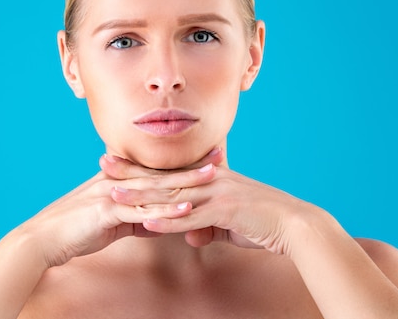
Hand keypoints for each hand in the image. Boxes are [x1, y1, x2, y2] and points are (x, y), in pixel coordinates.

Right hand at [18, 148, 224, 267]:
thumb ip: (134, 220)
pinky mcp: (107, 211)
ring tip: (212, 177)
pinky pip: (141, 210)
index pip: (155, 170)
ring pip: (155, 186)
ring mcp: (111, 193)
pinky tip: (186, 208)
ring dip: (185, 182)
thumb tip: (158, 224)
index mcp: (117, 180)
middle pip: (160, 172)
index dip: (182, 165)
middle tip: (219, 157)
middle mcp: (116, 181)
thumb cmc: (75, 231)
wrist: (44, 239)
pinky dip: (165, 209)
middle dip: (191, 165)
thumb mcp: (110, 223)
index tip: (207, 158)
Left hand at [103, 155, 320, 254]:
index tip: (117, 161)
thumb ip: (206, 226)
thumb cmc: (262, 222)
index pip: (169, 171)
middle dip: (131, 171)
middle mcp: (209, 180)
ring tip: (113, 195)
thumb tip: (190, 236)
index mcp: (209, 177)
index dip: (142, 166)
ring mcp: (217, 193)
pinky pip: (190, 218)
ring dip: (141, 196)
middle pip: (163, 176)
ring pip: (171, 194)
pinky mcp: (225, 211)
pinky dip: (167, 221)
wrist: (294, 225)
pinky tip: (146, 223)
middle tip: (103, 163)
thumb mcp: (228, 223)